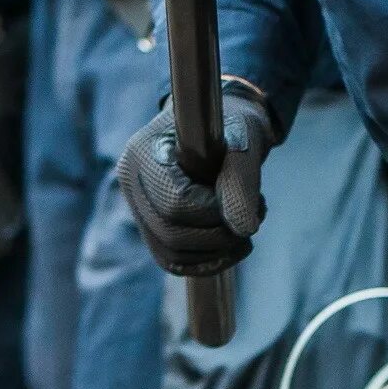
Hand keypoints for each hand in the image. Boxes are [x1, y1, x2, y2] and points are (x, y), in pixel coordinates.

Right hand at [116, 96, 272, 275]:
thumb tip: (243, 227)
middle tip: (255, 217)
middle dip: (219, 235)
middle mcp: (132, 180)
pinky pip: (173, 260)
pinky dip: (207, 261)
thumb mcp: (244, 142)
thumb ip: (241, 180)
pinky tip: (234, 244)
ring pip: (171, 253)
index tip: (245, 200)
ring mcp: (137, 206)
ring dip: (217, 251)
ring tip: (247, 225)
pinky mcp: (151, 226)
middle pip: (169, 233)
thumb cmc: (233, 127)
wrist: (224, 127)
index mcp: (144, 151)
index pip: (174, 202)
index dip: (214, 212)